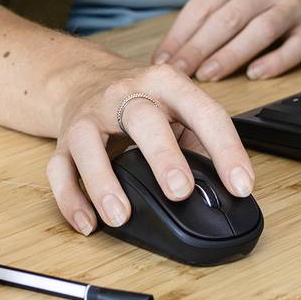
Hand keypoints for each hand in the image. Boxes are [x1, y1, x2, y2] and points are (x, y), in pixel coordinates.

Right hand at [46, 61, 254, 234]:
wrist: (84, 77)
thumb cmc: (141, 99)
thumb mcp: (177, 107)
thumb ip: (199, 140)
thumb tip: (224, 187)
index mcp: (165, 84)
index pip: (202, 111)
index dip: (226, 149)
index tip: (241, 186)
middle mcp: (125, 94)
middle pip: (142, 118)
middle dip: (163, 155)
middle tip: (180, 192)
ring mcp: (90, 115)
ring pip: (88, 142)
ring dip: (103, 181)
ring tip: (120, 217)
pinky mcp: (63, 139)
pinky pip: (59, 169)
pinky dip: (70, 199)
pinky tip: (87, 223)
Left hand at [151, 0, 300, 82]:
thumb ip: (212, 11)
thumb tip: (173, 51)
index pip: (203, 6)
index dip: (180, 35)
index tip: (162, 60)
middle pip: (227, 19)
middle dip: (197, 49)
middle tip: (178, 74)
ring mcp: (295, 4)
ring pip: (258, 32)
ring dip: (229, 56)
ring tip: (207, 75)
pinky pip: (293, 48)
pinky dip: (273, 63)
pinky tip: (254, 75)